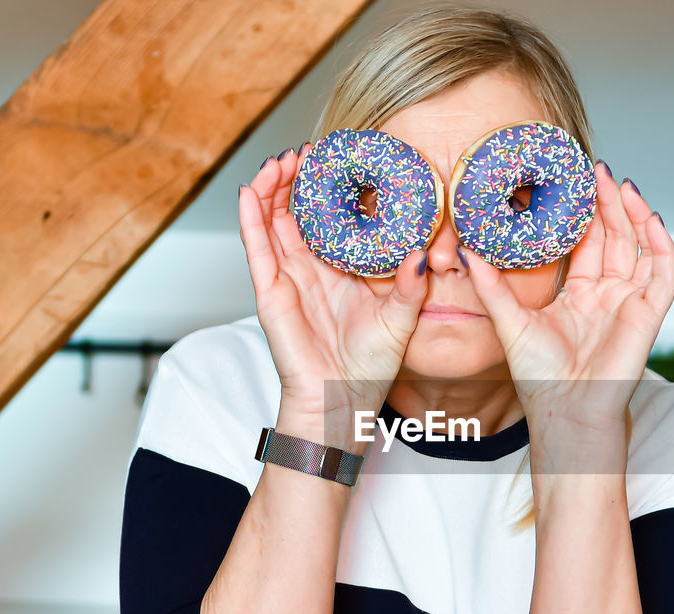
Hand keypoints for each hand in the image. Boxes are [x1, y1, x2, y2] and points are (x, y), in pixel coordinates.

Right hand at [238, 145, 427, 422]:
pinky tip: (249, 193)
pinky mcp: (270, 293)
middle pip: (297, 213)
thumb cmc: (369, 369)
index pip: (332, 220)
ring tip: (279, 161)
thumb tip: (424, 252)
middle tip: (306, 151)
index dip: (331, 189)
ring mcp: (288, 279)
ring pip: (272, 223)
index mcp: (342, 271)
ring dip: (272, 189)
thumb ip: (411, 284)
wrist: (341, 403)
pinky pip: (256, 249)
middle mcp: (313, 271)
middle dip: (299, 180)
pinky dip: (249, 219)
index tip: (339, 160)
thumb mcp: (401, 319)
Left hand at [464, 164, 673, 431]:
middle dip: (608, 203)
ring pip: (641, 248)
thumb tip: (466, 249)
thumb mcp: (508, 321)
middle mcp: (607, 296)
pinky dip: (662, 245)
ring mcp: (630, 303)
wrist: (564, 412)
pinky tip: (652, 218)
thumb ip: (490, 285)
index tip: (574, 180)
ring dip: (635, 215)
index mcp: (578, 296)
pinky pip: (664, 274)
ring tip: (622, 184)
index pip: (586, 244)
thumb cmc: (539, 378)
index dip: (584, 212)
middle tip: (597, 169)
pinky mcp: (649, 315)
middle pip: (614, 238)